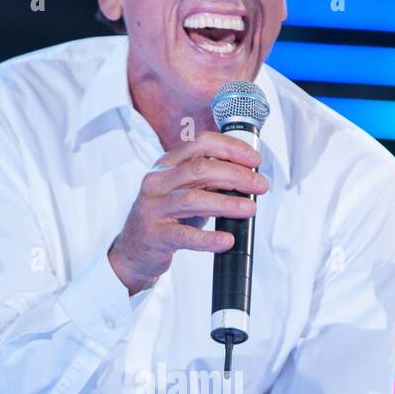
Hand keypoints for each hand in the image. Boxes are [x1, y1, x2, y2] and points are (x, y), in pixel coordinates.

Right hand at [107, 129, 267, 294]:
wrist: (134, 250)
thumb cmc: (167, 217)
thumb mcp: (185, 191)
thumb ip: (209, 181)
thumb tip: (248, 178)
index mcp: (167, 164)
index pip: (201, 143)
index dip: (231, 148)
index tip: (255, 160)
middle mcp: (157, 181)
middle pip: (200, 168)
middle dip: (236, 175)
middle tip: (260, 186)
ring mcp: (153, 207)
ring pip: (193, 199)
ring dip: (227, 203)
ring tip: (249, 209)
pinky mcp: (154, 235)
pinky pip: (184, 236)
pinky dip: (208, 239)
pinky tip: (225, 240)